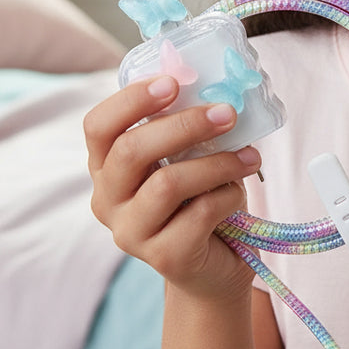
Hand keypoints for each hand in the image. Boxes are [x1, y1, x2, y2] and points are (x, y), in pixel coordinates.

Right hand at [85, 76, 262, 301]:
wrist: (214, 265)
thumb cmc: (201, 198)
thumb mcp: (189, 158)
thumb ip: (188, 129)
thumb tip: (221, 90)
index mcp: (107, 167)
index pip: (98, 126)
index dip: (131, 100)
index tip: (173, 83)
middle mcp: (108, 200)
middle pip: (131, 151)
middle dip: (185, 125)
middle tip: (227, 113)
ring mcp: (131, 233)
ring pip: (168, 183)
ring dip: (217, 163)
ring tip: (250, 157)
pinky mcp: (164, 257)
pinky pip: (200, 213)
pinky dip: (229, 195)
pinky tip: (238, 194)